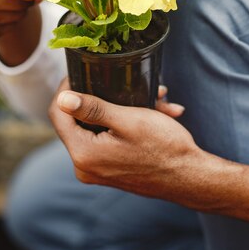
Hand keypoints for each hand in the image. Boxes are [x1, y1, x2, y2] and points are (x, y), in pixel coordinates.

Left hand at [49, 78, 206, 203]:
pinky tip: (157, 113)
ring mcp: (98, 170)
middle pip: (80, 120)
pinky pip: (110, 138)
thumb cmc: (163, 147)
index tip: (82, 71)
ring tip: (156, 100)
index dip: (67, 89)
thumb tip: (62, 99)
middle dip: (106, 97)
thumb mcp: (128, 120)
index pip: (58, 113)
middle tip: (130, 84)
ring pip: (100, 126)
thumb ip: (93, 108)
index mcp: (84, 154)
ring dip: (124, 109)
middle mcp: (85, 167)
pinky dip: (129, 124)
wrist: (190, 177)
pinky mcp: (110, 169)